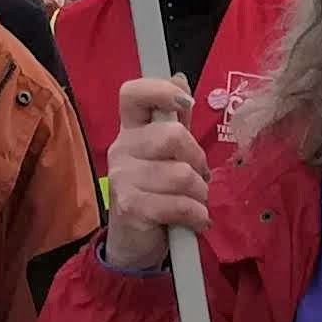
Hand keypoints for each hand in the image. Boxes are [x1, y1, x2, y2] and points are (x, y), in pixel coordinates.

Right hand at [99, 78, 209, 273]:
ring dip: (200, 193)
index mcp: (130, 130)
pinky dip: (197, 215)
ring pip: (182, 175)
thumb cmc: (156, 193)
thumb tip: (180, 77)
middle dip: (198, 159)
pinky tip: (194, 220)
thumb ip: (175, 119)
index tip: (185, 103)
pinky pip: (181, 204)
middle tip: (199, 176)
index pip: (133, 94)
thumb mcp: (167, 155)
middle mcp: (121, 149)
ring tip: (194, 202)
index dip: (161, 90)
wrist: (134, 244)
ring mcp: (124, 178)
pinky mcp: (132, 207)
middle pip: (172, 135)